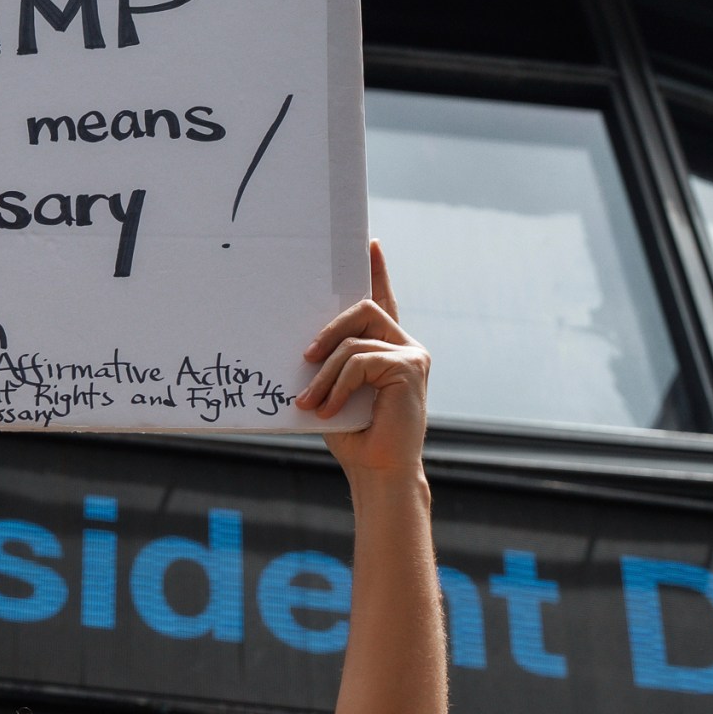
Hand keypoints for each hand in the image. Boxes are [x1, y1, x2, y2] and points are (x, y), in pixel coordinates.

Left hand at [297, 241, 429, 479]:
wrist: (378, 470)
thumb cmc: (352, 434)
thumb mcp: (332, 389)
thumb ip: (329, 361)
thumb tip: (301, 343)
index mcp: (387, 347)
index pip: (381, 300)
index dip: (376, 271)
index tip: (369, 243)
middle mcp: (405, 345)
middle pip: (363, 309)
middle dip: (329, 330)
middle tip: (304, 357)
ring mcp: (412, 354)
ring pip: (355, 340)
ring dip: (325, 371)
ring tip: (308, 400)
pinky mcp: (411, 367)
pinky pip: (361, 361)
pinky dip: (338, 385)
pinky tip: (328, 409)